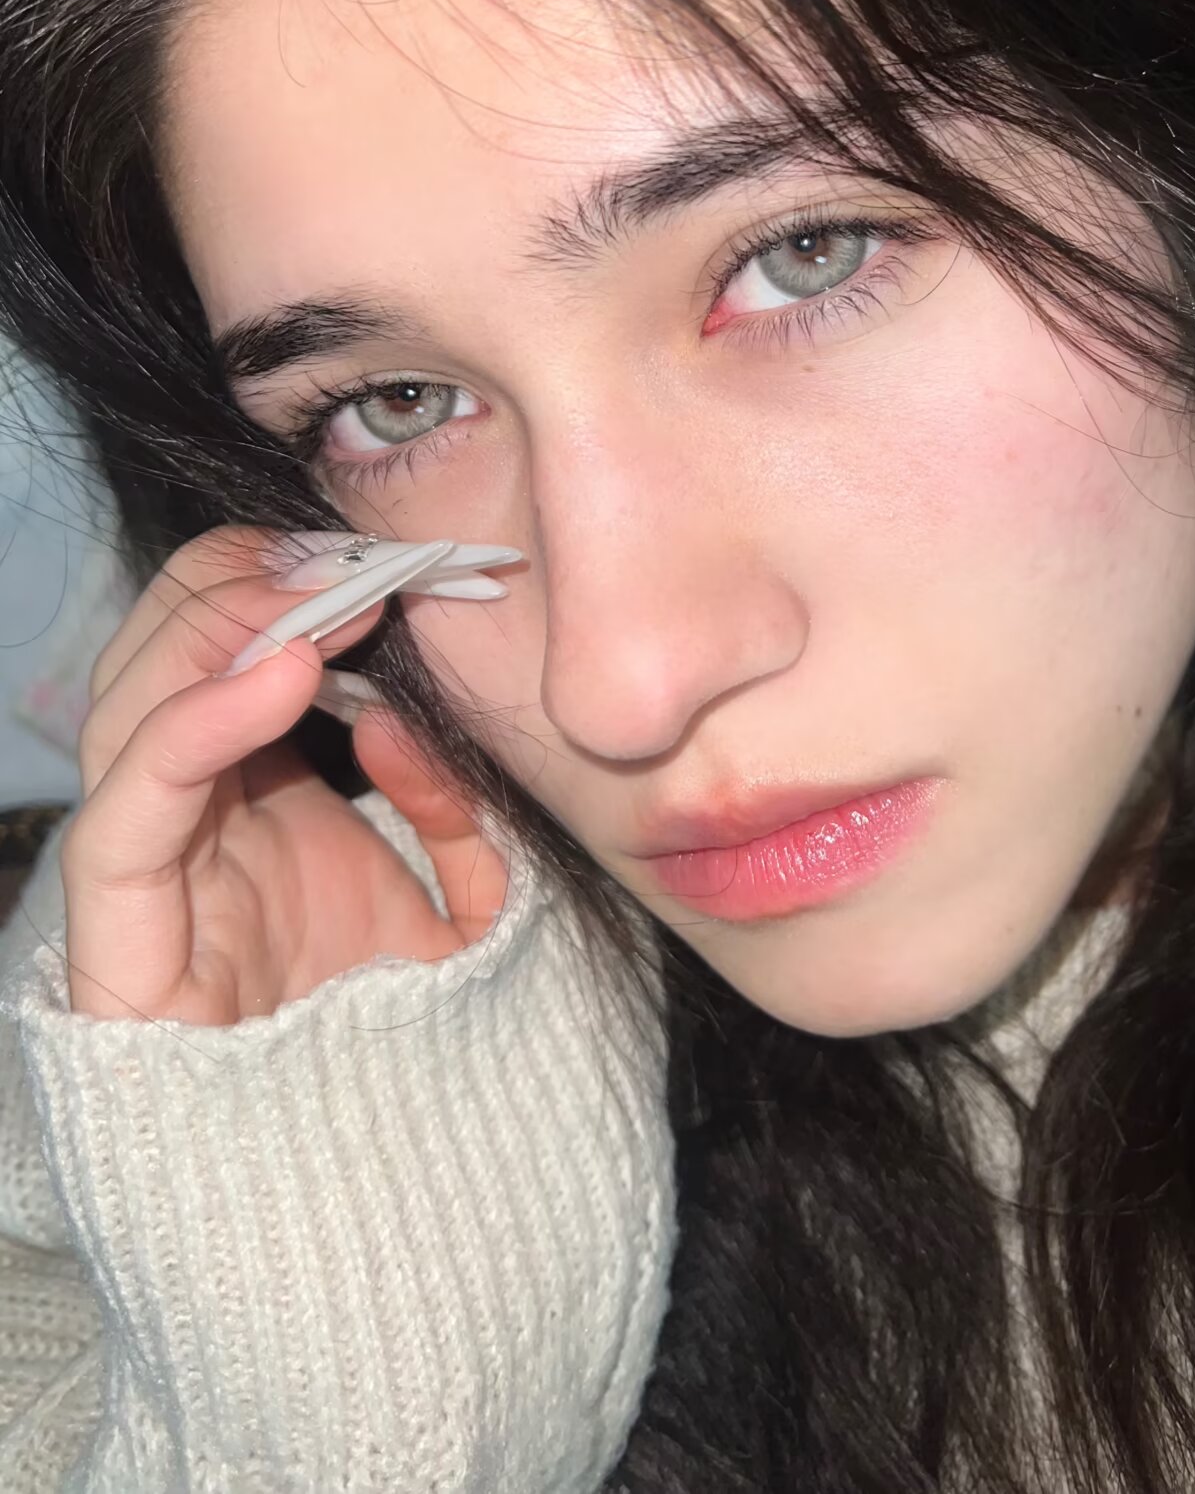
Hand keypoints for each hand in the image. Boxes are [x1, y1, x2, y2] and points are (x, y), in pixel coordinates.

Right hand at [63, 525, 507, 1023]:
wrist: (390, 1234)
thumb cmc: (429, 1070)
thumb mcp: (477, 918)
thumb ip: (457, 818)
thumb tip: (399, 719)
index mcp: (262, 815)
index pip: (235, 660)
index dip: (291, 588)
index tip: (386, 557)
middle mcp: (193, 838)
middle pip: (167, 663)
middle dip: (245, 587)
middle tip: (345, 558)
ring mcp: (151, 890)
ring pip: (130, 712)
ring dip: (219, 629)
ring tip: (320, 595)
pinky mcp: (120, 956)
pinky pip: (125, 820)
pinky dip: (192, 729)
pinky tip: (280, 673)